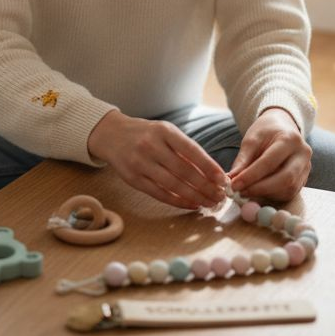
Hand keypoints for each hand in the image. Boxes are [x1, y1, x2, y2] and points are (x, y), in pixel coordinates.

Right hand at [87, 110, 228, 209]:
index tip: (222, 179)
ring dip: (194, 196)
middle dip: (205, 186)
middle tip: (220, 196)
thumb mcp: (165, 132)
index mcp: (164, 131)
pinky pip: (159, 194)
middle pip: (183, 171)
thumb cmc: (145, 134)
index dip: (209, 167)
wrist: (111, 135)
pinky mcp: (133, 179)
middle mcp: (151, 146)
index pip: (191, 150)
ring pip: (173, 185)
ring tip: (209, 202)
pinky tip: (191, 204)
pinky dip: (178, 201)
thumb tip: (211, 172)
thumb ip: (184, 150)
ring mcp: (140, 163)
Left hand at [228, 108, 311, 202]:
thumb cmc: (266, 132)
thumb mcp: (252, 139)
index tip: (234, 185)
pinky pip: (289, 193)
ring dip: (266, 194)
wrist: (283, 127)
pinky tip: (258, 192)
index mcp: (290, 139)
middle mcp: (303, 154)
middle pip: (285, 179)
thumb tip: (231, 180)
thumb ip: (242, 160)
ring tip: (247, 191)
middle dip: (260, 189)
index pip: (269, 162)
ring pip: (288, 189)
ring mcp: (306, 168)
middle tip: (241, 192)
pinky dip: (272, 196)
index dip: (251, 176)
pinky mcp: (303, 179)